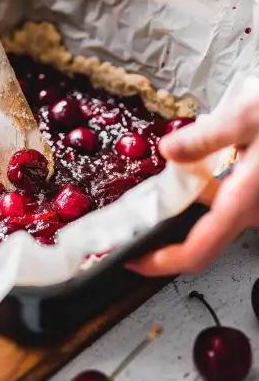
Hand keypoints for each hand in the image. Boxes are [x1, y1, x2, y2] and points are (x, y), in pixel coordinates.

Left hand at [127, 80, 258, 275]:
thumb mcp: (247, 116)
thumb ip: (205, 138)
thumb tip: (168, 150)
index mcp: (243, 201)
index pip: (198, 250)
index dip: (162, 263)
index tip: (135, 261)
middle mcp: (252, 213)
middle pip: (202, 242)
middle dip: (166, 237)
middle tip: (137, 224)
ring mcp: (258, 208)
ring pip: (214, 221)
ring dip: (185, 210)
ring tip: (160, 191)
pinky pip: (227, 206)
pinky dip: (205, 196)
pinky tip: (194, 171)